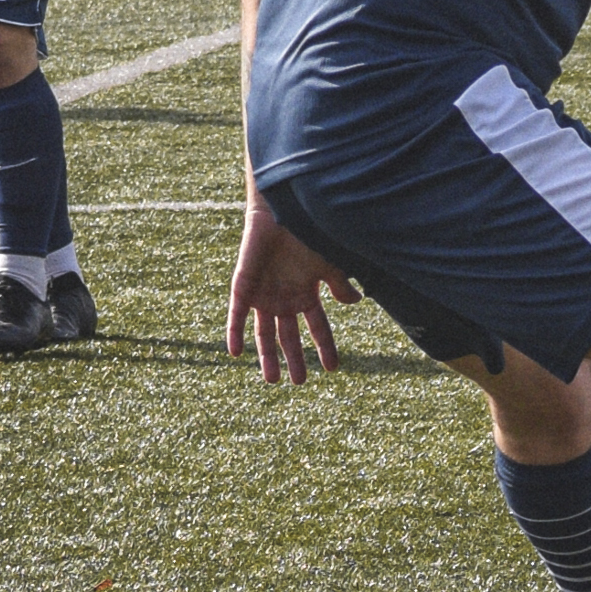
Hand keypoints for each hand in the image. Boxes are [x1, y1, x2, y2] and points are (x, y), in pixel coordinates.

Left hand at [228, 200, 362, 383]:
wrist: (279, 209)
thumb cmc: (306, 232)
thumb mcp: (327, 263)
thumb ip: (339, 283)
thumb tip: (355, 302)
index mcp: (305, 293)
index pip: (317, 327)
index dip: (325, 347)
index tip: (333, 369)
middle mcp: (283, 298)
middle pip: (288, 336)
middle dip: (294, 358)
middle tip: (299, 382)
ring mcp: (262, 294)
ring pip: (263, 333)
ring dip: (266, 356)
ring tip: (273, 379)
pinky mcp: (242, 286)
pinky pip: (236, 315)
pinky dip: (235, 333)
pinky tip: (235, 352)